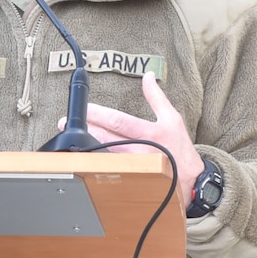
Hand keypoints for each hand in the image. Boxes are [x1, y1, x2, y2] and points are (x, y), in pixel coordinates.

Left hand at [81, 72, 204, 189]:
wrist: (192, 180)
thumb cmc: (181, 148)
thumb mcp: (173, 118)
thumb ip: (156, 97)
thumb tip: (147, 76)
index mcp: (148, 133)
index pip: (118, 121)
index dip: (98, 114)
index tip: (84, 108)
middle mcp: (139, 150)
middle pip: (105, 139)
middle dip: (84, 129)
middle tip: (64, 123)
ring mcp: (133, 167)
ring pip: (104, 155)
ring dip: (86, 146)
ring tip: (69, 138)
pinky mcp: (132, 179)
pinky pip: (110, 170)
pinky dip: (96, 162)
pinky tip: (82, 157)